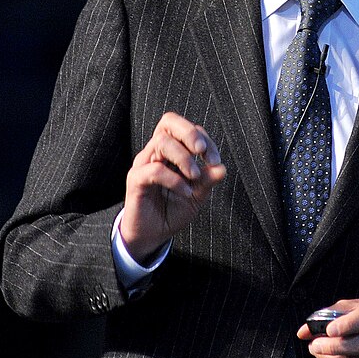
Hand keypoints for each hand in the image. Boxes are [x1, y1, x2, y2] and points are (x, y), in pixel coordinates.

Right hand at [120, 112, 225, 263]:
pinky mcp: (136, 180)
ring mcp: (144, 164)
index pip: (187, 129)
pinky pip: (155, 170)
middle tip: (202, 151)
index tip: (215, 161)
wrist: (152, 235)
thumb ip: (208, 179)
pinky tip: (185, 191)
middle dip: (189, 132)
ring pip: (162, 142)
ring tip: (194, 177)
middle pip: (168, 122)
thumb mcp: (198, 195)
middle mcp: (156, 152)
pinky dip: (174, 179)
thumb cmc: (173, 210)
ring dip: (184, 158)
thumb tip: (222, 168)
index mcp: (171, 151)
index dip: (204, 139)